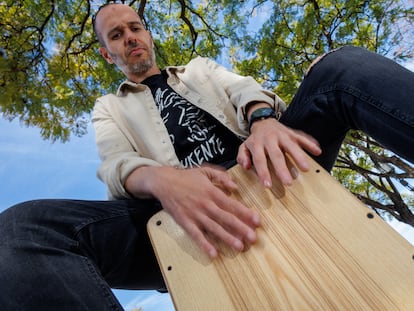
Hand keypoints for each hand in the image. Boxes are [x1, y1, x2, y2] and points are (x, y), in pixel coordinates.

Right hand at [126, 165, 260, 257]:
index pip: (232, 204)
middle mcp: (205, 204)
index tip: (257, 220)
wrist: (163, 182)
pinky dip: (205, 244)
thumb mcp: (205, 171)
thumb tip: (235, 186)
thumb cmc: (185, 177)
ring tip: (239, 246)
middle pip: (226, 218)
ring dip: (227, 238)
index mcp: (211, 192)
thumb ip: (221, 176)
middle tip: (253, 238)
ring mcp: (195, 214)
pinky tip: (214, 254)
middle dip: (241, 228)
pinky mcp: (185, 222)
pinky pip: (196, 235)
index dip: (245, 213)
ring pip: (214, 228)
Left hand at [237, 118, 321, 186]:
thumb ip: (242, 157)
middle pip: (276, 155)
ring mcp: (282, 135)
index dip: (263, 173)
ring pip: (291, 146)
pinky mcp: (292, 133)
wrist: (263, 121)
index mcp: (257, 144)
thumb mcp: (244, 147)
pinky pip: (302, 137)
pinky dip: (310, 143)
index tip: (268, 185)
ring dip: (299, 157)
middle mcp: (270, 139)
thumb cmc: (255, 139)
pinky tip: (317, 151)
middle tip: (288, 183)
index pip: (259, 160)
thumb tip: (246, 167)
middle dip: (282, 169)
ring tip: (305, 169)